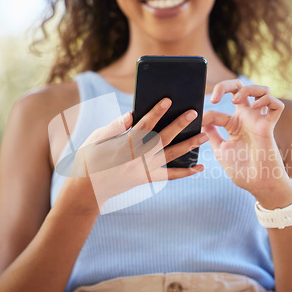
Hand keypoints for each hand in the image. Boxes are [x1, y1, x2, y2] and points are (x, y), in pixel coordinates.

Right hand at [70, 98, 207, 205]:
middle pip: (163, 138)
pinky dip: (185, 173)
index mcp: (124, 145)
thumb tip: (131, 114)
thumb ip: (115, 126)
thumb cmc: (88, 160)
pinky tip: (199, 168)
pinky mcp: (146, 178)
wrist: (87, 191)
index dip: (156, 111)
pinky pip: (169, 176)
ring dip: (189, 146)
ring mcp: (144, 169)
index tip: (168, 100)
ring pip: (171, 156)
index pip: (144, 125)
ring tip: (204, 136)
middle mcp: (137, 158)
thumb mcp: (96, 139)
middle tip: (195, 113)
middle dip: (179, 124)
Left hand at [203, 80, 291, 205]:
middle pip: (241, 89)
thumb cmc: (241, 170)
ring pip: (262, 91)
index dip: (207, 111)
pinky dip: (268, 100)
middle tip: (215, 96)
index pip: (219, 108)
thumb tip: (201, 121)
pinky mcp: (269, 127)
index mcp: (234, 125)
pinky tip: (256, 107)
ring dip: (248, 89)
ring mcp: (259, 121)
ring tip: (235, 100)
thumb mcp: (221, 150)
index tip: (200, 121)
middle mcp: (247, 119)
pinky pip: (277, 105)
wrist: (257, 185)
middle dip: (227, 85)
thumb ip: (212, 134)